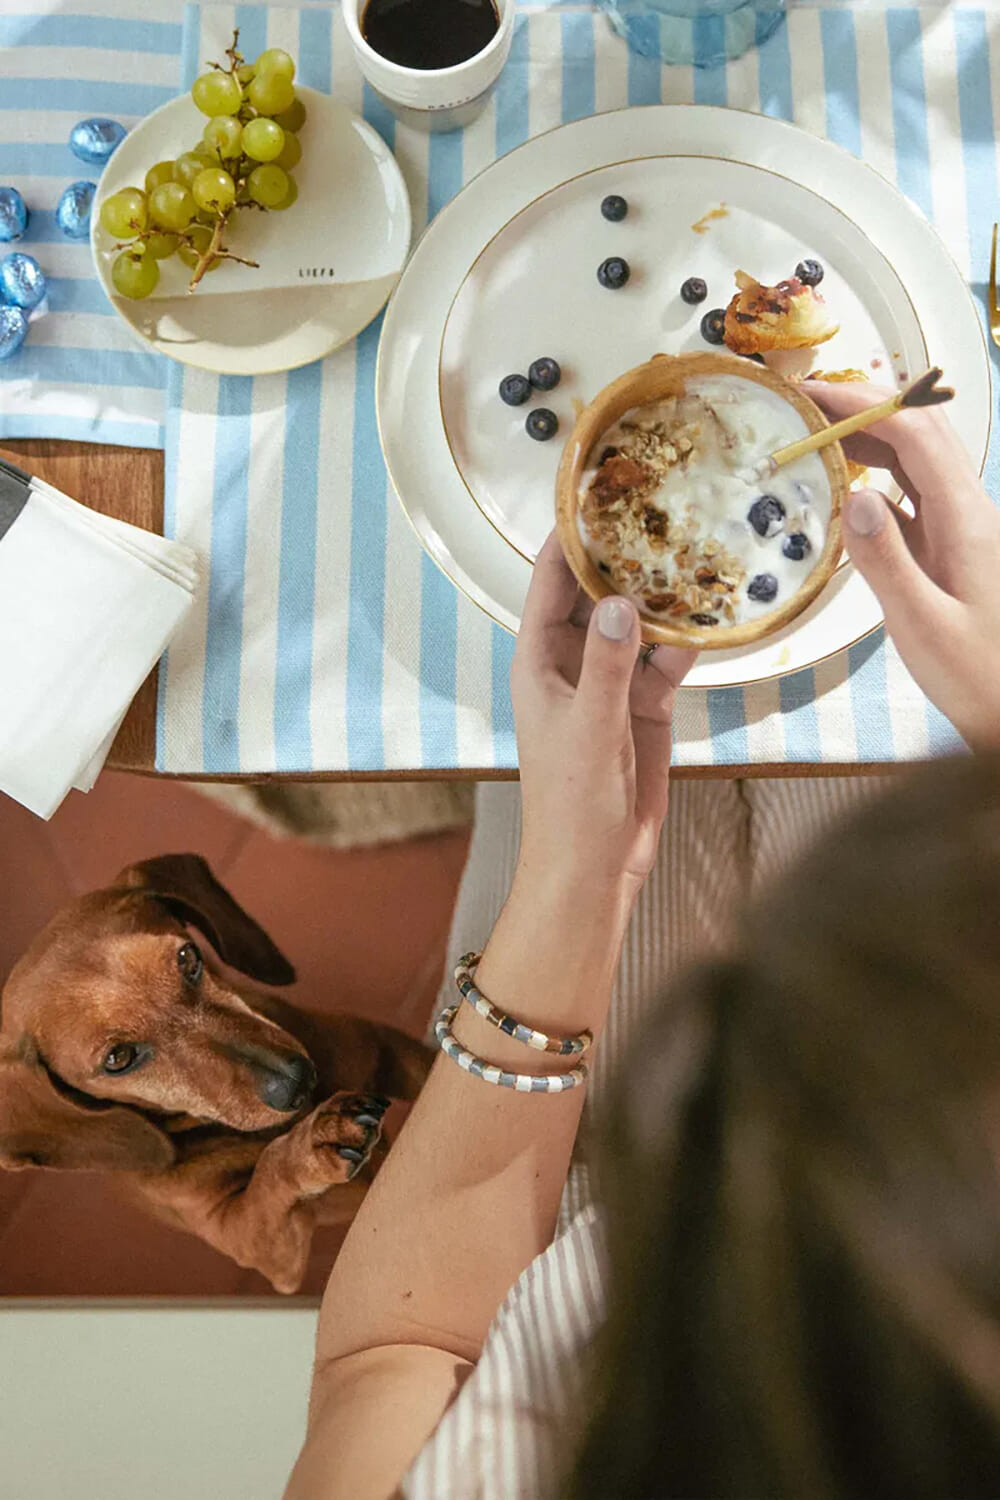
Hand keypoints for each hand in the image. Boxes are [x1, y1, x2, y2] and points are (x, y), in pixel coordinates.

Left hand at [510, 532, 695, 894]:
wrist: (595, 865)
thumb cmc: (570, 802)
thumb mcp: (589, 728)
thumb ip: (607, 666)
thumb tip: (618, 604)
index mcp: (540, 659)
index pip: (549, 580)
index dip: (569, 534)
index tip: (599, 488)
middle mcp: (573, 660)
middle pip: (599, 590)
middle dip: (627, 553)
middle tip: (666, 504)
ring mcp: (611, 681)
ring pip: (640, 621)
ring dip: (667, 593)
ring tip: (700, 545)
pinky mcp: (646, 704)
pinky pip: (668, 658)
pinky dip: (690, 640)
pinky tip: (717, 614)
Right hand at [808, 382, 999, 747]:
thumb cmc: (976, 677)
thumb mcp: (922, 626)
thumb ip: (886, 561)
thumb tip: (854, 496)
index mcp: (965, 520)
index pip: (915, 435)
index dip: (862, 403)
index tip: (809, 394)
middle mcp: (968, 512)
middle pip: (920, 432)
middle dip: (864, 405)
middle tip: (804, 401)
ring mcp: (962, 528)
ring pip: (917, 460)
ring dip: (869, 436)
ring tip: (813, 431)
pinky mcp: (952, 549)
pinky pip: (913, 494)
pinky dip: (875, 475)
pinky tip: (843, 486)